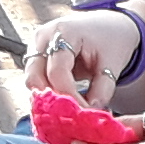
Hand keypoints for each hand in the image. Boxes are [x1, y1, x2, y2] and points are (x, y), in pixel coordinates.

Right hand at [27, 5, 144, 106]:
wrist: (109, 26)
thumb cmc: (110, 40)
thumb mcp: (112, 65)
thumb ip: (102, 91)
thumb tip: (90, 115)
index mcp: (64, 32)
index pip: (58, 72)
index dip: (68, 97)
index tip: (83, 115)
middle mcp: (44, 37)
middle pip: (35, 76)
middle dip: (50, 100)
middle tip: (70, 117)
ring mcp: (36, 46)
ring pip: (32, 80)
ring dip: (47, 98)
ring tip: (68, 112)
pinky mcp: (37, 56)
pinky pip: (36, 79)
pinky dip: (47, 93)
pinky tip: (62, 104)